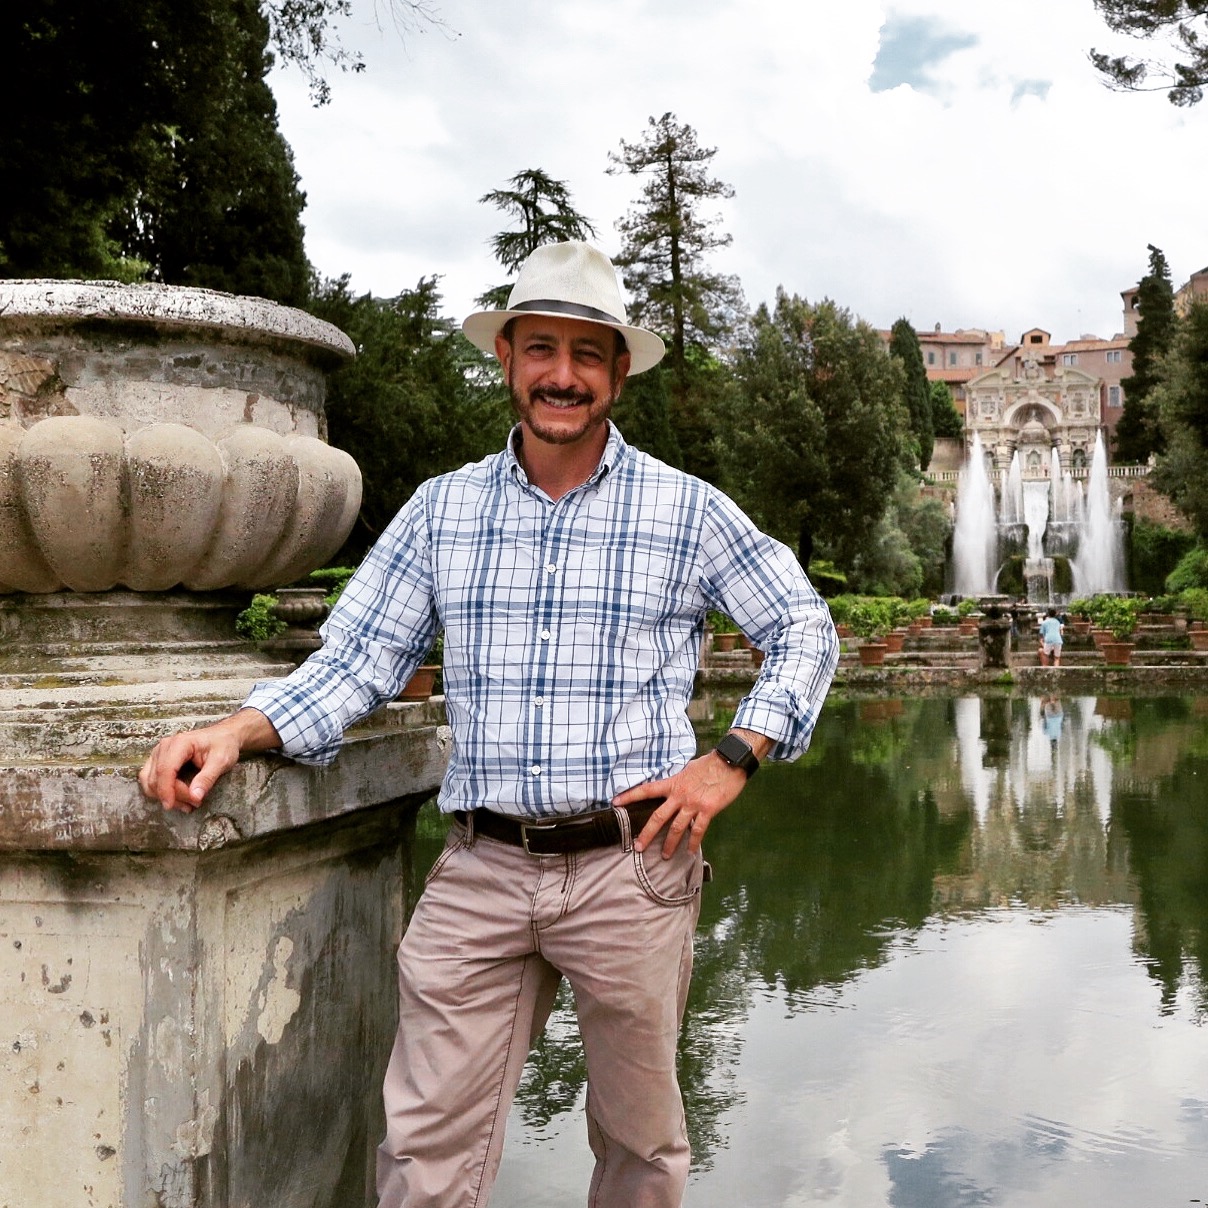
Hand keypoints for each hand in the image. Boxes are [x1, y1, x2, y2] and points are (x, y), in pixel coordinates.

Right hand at [138, 708, 278, 812]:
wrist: (224, 736)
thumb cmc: (223, 745)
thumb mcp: (221, 761)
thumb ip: (207, 778)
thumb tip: (195, 796)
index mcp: (180, 743)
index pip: (165, 769)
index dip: (166, 790)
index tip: (171, 805)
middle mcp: (165, 746)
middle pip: (157, 777)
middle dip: (173, 795)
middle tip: (194, 803)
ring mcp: (159, 753)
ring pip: (150, 781)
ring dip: (165, 796)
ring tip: (188, 803)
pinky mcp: (158, 761)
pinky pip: (152, 780)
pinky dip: (162, 792)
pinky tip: (179, 799)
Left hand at [612, 751, 749, 859]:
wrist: (730, 761)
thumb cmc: (710, 763)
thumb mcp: (688, 769)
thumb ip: (679, 780)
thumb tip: (673, 786)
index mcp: (673, 783)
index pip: (646, 790)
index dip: (629, 796)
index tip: (615, 803)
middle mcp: (680, 795)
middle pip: (658, 817)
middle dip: (646, 833)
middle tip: (637, 847)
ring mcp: (694, 804)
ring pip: (677, 828)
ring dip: (670, 844)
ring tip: (664, 856)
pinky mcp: (708, 810)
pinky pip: (698, 830)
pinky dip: (694, 842)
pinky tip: (690, 851)